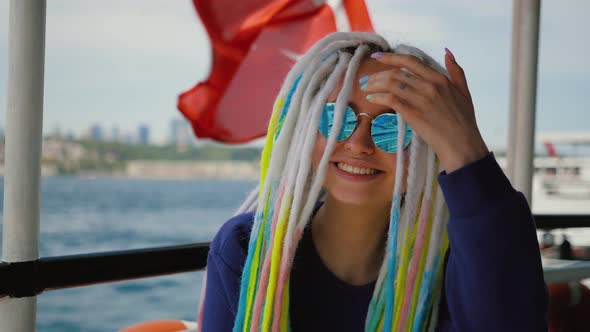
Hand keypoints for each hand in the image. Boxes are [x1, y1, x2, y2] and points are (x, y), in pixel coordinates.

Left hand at [361, 49, 488, 172]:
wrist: (462, 145)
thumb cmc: (463, 122)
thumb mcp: (464, 92)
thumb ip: (456, 71)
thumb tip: (447, 52)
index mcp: (440, 79)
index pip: (411, 61)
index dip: (391, 57)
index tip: (377, 56)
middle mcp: (430, 86)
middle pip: (396, 73)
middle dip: (377, 75)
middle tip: (366, 80)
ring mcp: (421, 99)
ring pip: (391, 84)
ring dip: (374, 85)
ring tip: (366, 89)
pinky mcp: (414, 114)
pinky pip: (391, 99)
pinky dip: (379, 97)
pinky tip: (371, 99)